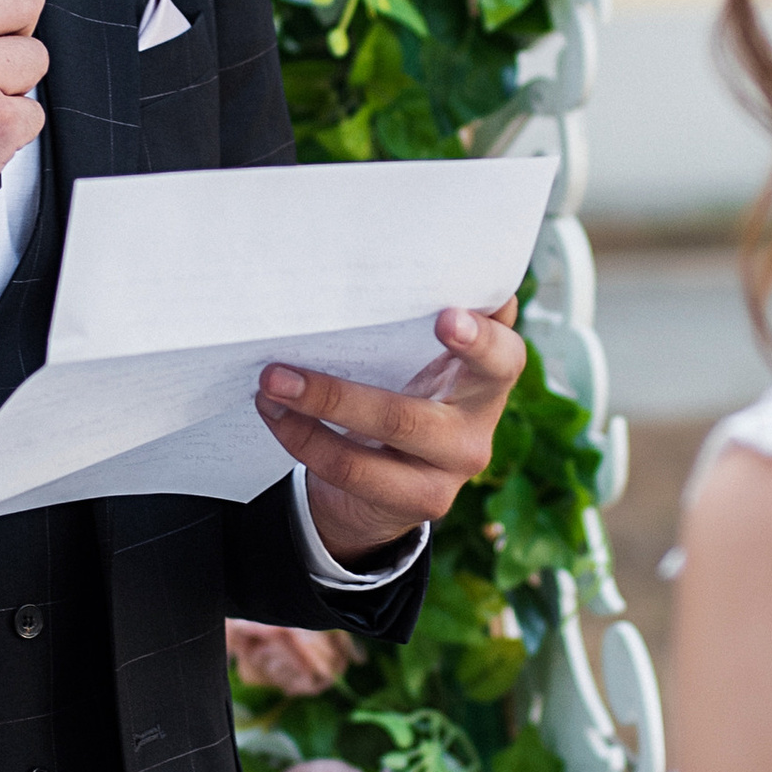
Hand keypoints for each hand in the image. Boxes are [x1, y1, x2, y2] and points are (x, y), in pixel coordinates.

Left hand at [259, 294, 524, 565]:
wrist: (392, 484)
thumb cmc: (408, 392)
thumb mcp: (424, 360)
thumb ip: (421, 322)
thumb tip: (401, 269)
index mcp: (489, 377)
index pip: (503, 356)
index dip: (480, 339)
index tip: (446, 319)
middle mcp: (479, 425)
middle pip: (411, 412)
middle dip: (339, 394)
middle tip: (279, 370)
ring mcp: (452, 470)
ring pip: (377, 443)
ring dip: (313, 409)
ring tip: (268, 385)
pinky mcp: (421, 502)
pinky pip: (352, 470)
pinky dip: (305, 438)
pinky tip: (275, 414)